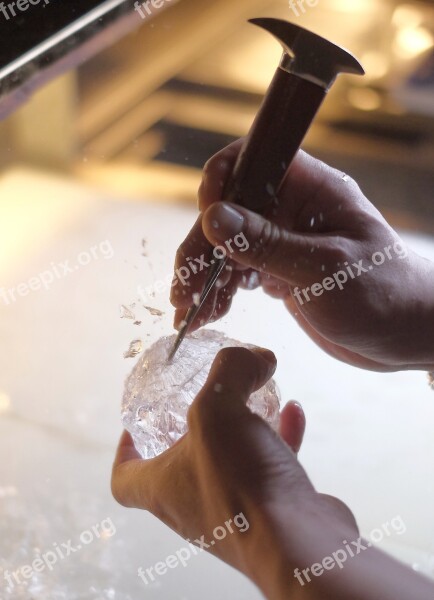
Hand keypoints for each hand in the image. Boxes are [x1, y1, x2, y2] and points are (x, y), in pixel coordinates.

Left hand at [112, 346, 357, 598]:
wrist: (299, 544)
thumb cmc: (239, 482)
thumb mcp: (218, 409)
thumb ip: (230, 370)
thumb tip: (254, 355)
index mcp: (163, 487)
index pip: (124, 478)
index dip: (124, 450)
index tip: (137, 423)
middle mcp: (193, 505)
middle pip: (181, 463)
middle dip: (196, 428)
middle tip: (207, 398)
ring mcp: (234, 511)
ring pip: (230, 462)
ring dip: (242, 427)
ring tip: (256, 395)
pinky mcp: (271, 510)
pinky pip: (270, 466)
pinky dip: (279, 437)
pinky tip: (292, 411)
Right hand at [171, 140, 433, 371]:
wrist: (404, 335)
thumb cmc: (382, 294)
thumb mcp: (324, 268)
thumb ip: (267, 244)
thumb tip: (213, 218)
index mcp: (310, 188)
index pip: (252, 160)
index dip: (221, 181)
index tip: (206, 220)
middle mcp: (291, 208)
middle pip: (229, 210)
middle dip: (201, 248)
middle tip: (184, 289)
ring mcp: (282, 240)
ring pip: (228, 246)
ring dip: (204, 276)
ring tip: (187, 312)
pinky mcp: (278, 271)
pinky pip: (238, 273)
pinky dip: (219, 293)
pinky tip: (205, 313)